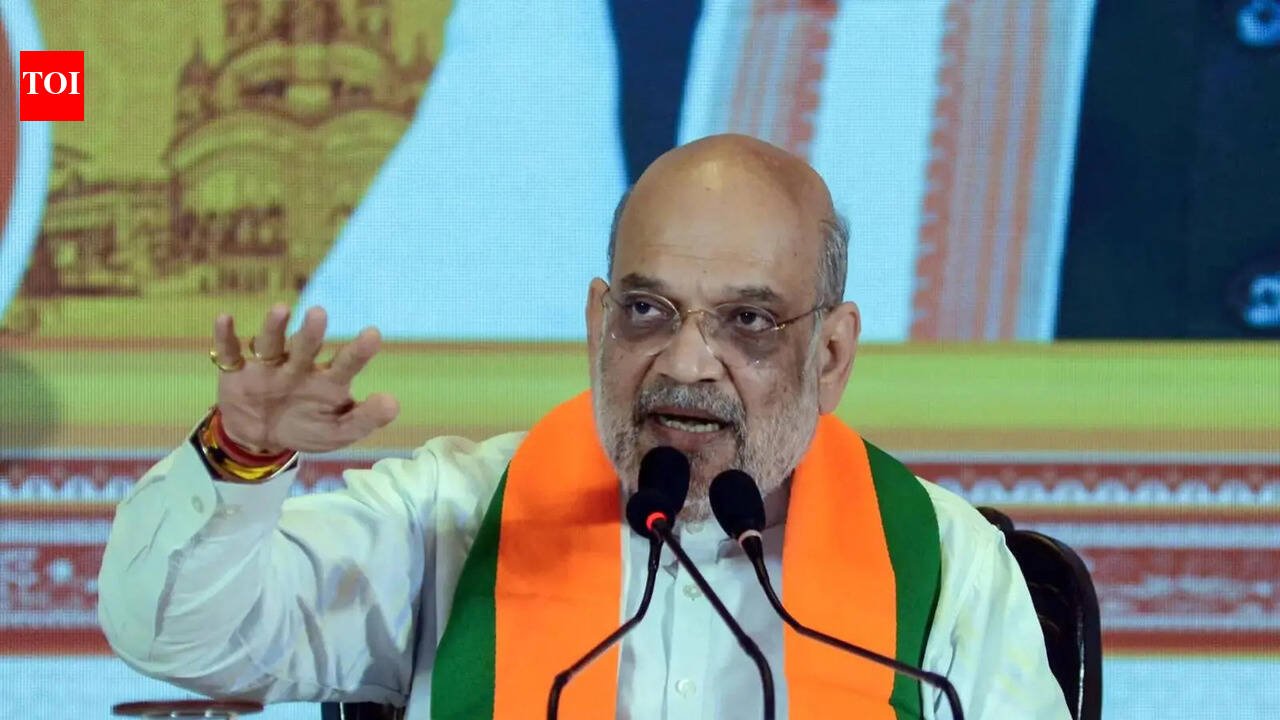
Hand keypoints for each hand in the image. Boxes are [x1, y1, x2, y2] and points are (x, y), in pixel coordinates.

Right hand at [208, 304, 399, 453]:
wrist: (261, 438)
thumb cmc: (307, 427)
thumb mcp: (337, 432)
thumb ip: (365, 419)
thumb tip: (393, 403)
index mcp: (328, 380)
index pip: (346, 363)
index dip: (359, 351)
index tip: (372, 334)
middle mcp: (299, 366)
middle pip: (306, 347)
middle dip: (312, 332)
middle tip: (319, 314)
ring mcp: (268, 367)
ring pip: (270, 344)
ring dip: (274, 327)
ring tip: (280, 310)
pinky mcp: (237, 372)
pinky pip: (230, 352)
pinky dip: (225, 337)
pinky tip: (225, 319)